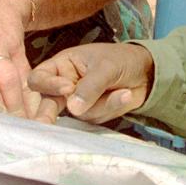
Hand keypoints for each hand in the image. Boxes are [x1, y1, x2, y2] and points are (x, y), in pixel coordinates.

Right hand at [27, 43, 153, 123]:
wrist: (145, 74)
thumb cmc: (121, 60)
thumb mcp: (106, 67)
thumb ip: (89, 86)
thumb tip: (73, 108)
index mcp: (61, 66)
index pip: (40, 77)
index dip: (48, 85)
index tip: (67, 88)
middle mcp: (63, 86)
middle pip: (48, 102)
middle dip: (47, 114)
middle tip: (44, 124)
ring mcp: (76, 103)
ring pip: (78, 113)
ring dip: (102, 104)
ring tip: (124, 91)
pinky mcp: (90, 116)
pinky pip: (94, 119)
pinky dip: (111, 107)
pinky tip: (125, 95)